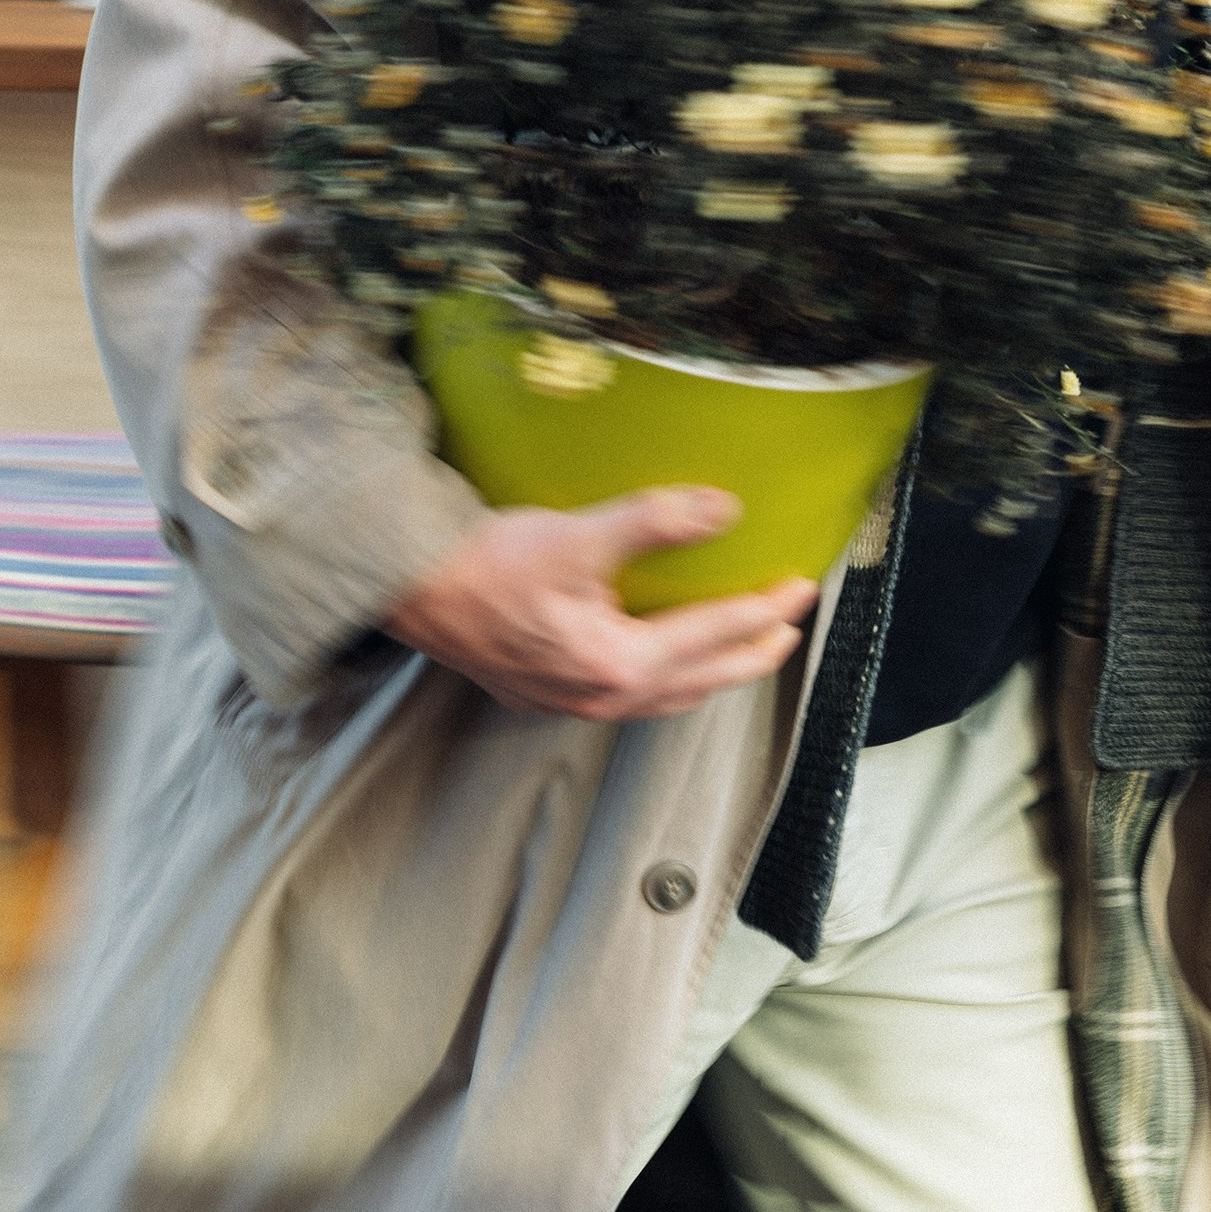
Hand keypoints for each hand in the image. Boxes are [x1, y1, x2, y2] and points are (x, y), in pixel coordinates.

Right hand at [383, 485, 818, 720]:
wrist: (408, 589)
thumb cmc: (487, 564)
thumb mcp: (579, 536)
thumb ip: (656, 522)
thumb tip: (725, 509)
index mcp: (616, 664)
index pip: (713, 634)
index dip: (764, 609)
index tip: (802, 587)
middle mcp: (599, 697)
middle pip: (699, 680)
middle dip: (750, 654)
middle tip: (789, 628)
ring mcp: (570, 702)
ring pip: (665, 695)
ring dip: (710, 671)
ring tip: (740, 649)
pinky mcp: (544, 692)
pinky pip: (630, 695)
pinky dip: (666, 677)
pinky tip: (661, 659)